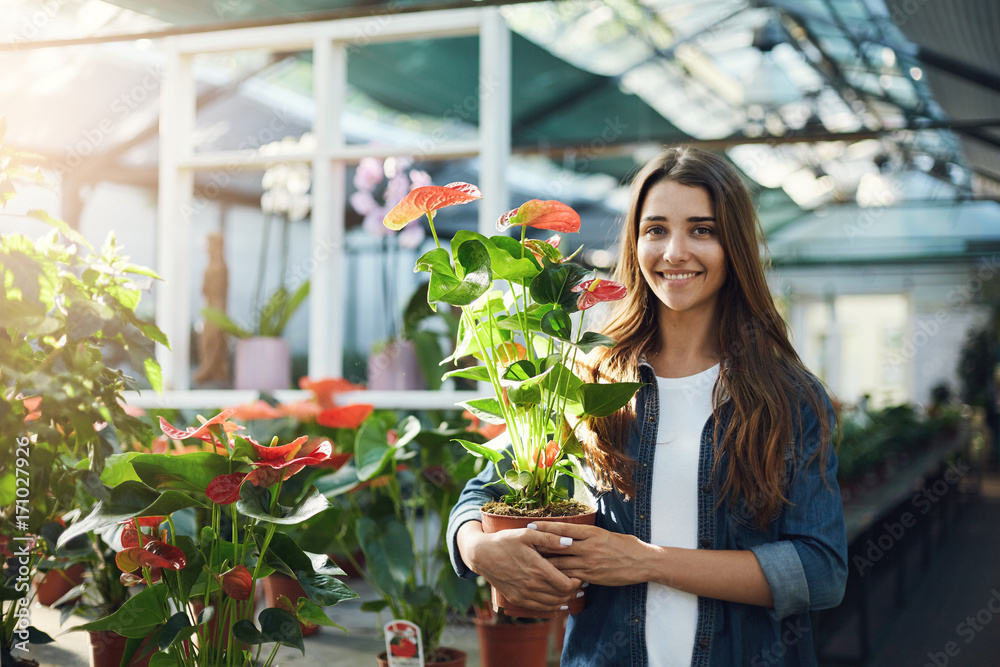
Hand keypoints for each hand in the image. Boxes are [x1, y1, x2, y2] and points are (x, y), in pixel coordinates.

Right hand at [457, 521, 582, 612]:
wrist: (481, 555)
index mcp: (537, 569)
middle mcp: (531, 585)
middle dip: (573, 591)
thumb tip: (570, 542)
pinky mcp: (516, 599)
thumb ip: (550, 538)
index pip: (566, 585)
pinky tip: (558, 603)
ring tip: (571, 593)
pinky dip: (552, 608)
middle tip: (579, 584)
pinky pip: (539, 609)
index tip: (580, 575)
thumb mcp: (527, 534)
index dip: (576, 583)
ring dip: (564, 600)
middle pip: (561, 596)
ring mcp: (523, 595)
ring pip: (552, 604)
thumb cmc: (504, 541)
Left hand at [530, 522, 653, 586]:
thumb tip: (572, 533)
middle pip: (557, 546)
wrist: (643, 561)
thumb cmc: (626, 545)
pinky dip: (559, 576)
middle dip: (539, 546)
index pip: (563, 529)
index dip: (545, 528)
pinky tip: (547, 578)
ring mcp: (589, 563)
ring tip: (529, 562)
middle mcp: (588, 547)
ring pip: (561, 563)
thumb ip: (589, 535)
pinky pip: (571, 577)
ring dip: (545, 563)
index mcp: (591, 532)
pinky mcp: (592, 576)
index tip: (531, 526)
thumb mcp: (606, 534)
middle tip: (522, 545)